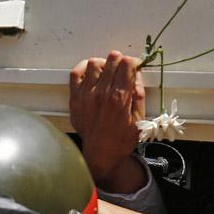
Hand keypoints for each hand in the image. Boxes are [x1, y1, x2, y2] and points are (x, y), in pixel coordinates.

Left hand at [69, 51, 144, 188]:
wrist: (100, 154)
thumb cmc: (121, 139)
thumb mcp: (139, 118)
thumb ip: (138, 94)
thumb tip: (136, 75)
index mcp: (119, 97)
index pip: (127, 64)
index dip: (134, 62)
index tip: (135, 67)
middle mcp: (101, 93)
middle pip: (112, 60)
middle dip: (121, 61)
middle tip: (123, 70)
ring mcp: (86, 95)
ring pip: (94, 63)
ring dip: (103, 64)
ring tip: (107, 72)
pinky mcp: (75, 99)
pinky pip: (75, 74)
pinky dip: (83, 68)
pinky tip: (91, 72)